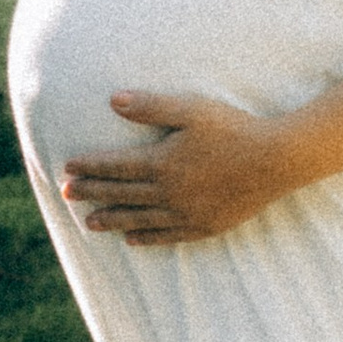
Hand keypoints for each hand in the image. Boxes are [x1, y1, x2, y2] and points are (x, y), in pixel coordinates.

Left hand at [59, 91, 295, 244]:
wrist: (276, 160)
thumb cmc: (234, 129)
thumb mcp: (191, 109)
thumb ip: (151, 107)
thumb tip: (112, 101)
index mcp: (162, 162)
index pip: (116, 166)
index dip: (90, 167)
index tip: (68, 168)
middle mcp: (168, 192)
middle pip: (121, 193)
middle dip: (92, 193)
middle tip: (66, 195)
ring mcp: (186, 212)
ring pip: (139, 219)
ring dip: (112, 219)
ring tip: (90, 224)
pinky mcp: (205, 225)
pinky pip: (168, 235)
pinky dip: (147, 237)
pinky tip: (133, 240)